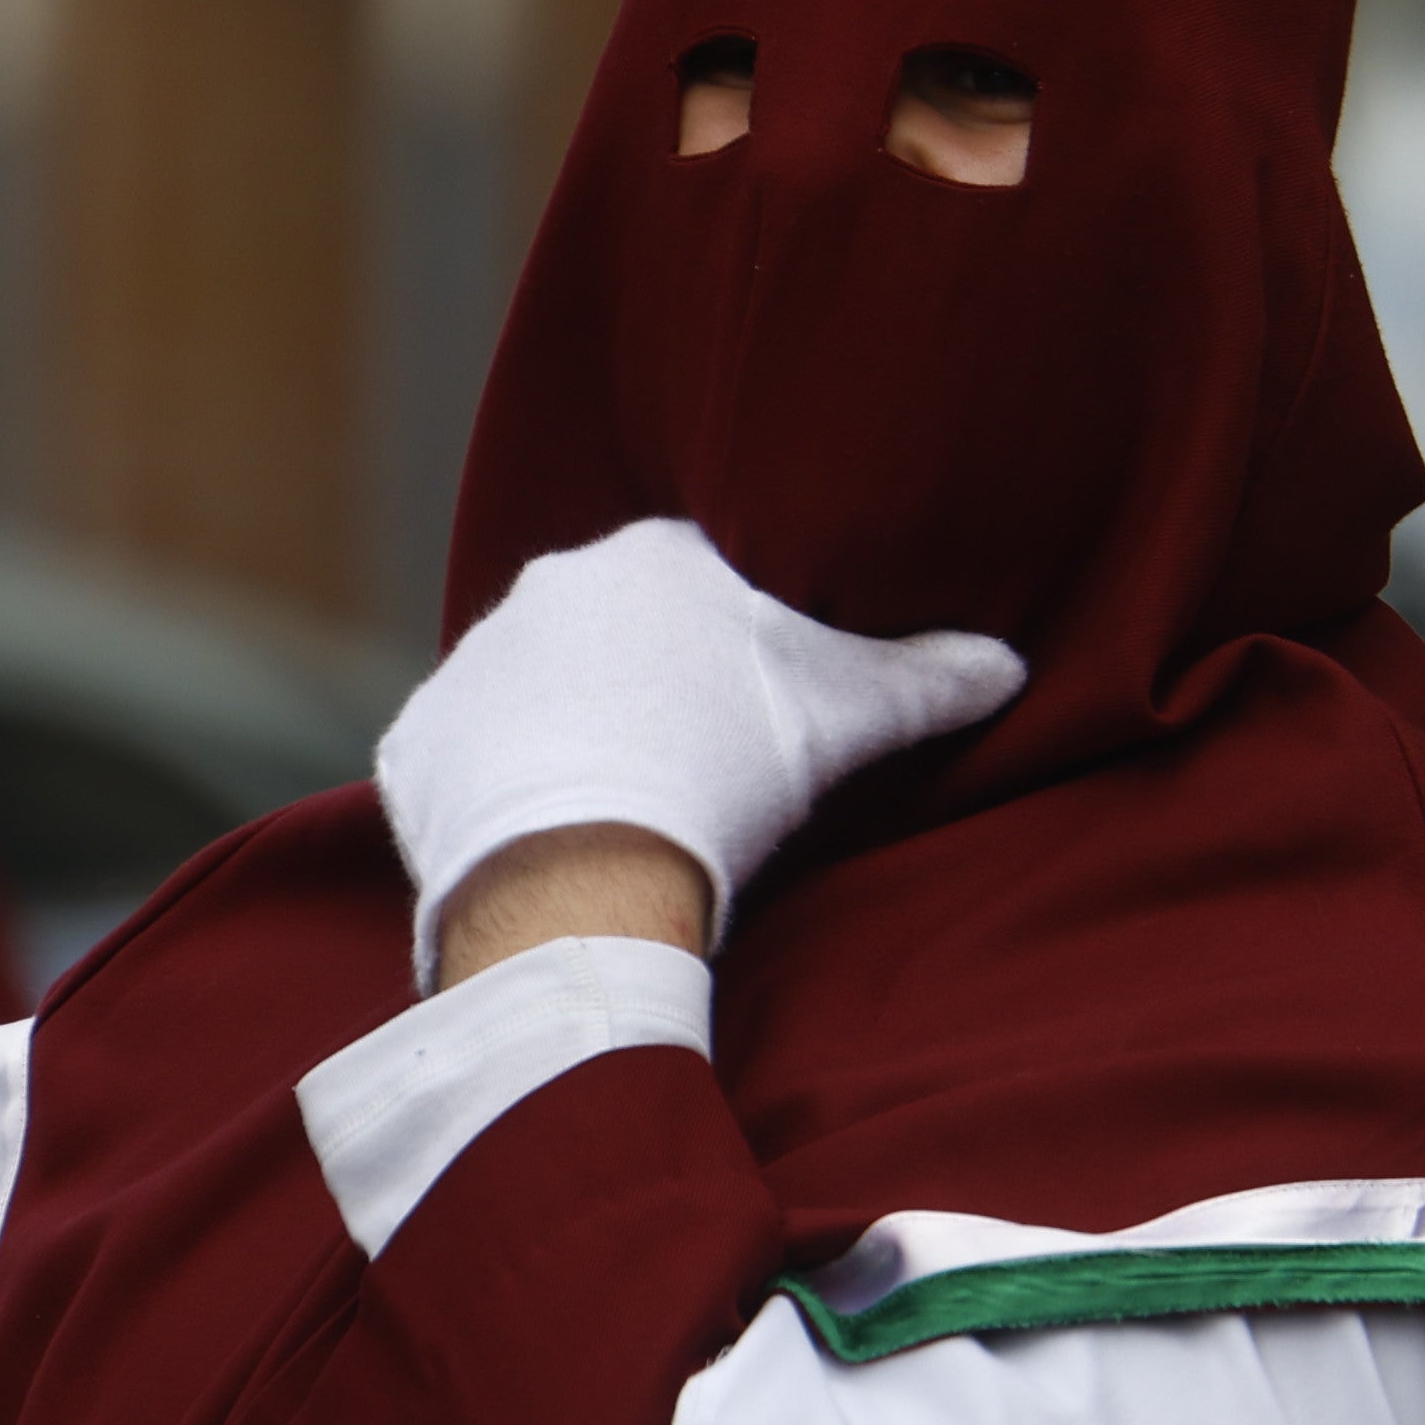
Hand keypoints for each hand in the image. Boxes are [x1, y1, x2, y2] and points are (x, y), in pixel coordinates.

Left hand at [372, 520, 1024, 985]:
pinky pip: (465, 758)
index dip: (737, 639)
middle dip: (649, 681)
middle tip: (697, 759)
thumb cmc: (728, 771)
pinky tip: (546, 839)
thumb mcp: (852, 718)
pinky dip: (500, 792)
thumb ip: (929, 680)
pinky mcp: (418, 744)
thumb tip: (1006, 664)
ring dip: (571, 734)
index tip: (759, 698)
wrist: (584, 867)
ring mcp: (473, 663)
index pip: (704, 576)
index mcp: (653, 557)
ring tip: (621, 807)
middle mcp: (549, 587)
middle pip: (613, 628)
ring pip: (535, 691)